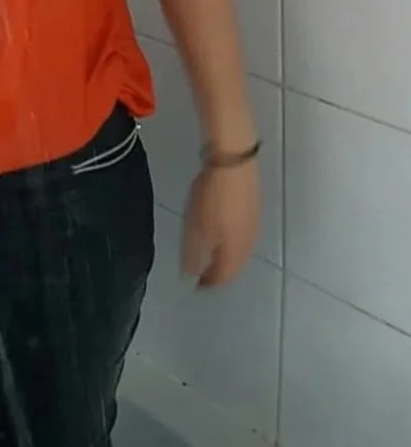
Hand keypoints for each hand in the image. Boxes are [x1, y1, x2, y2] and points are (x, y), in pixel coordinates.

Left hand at [181, 160, 259, 288]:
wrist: (233, 160)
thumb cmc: (210, 196)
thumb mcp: (194, 227)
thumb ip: (193, 255)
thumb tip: (190, 276)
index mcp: (234, 251)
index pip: (223, 276)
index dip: (209, 283)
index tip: (197, 286)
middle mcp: (249, 242)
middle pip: (235, 265)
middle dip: (221, 272)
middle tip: (206, 274)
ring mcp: (255, 224)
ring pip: (242, 250)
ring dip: (229, 257)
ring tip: (214, 255)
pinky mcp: (255, 208)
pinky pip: (245, 235)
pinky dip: (234, 242)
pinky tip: (226, 234)